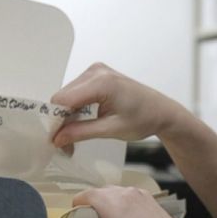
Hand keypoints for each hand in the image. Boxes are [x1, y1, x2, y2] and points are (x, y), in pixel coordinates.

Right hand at [51, 63, 186, 147]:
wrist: (161, 111)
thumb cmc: (143, 119)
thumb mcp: (111, 130)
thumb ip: (81, 132)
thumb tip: (57, 139)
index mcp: (101, 82)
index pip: (63, 99)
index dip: (55, 121)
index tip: (55, 141)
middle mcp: (96, 72)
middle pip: (63, 97)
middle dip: (61, 121)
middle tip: (66, 145)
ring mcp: (96, 71)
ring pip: (67, 96)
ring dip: (67, 116)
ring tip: (73, 137)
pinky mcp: (97, 75)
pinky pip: (76, 92)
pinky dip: (75, 109)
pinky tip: (80, 123)